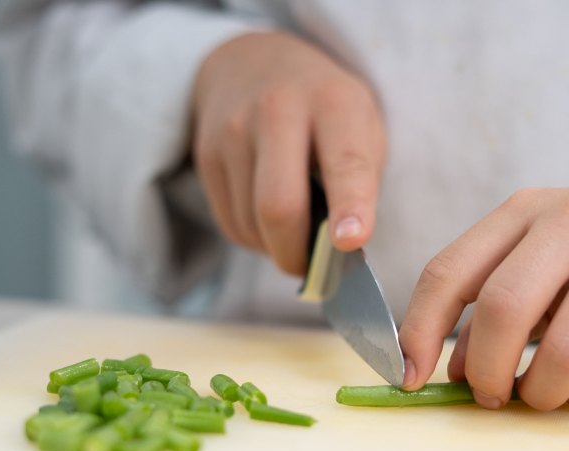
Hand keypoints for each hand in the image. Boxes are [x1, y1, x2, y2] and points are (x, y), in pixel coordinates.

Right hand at [191, 31, 385, 274]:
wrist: (255, 64)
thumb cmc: (327, 112)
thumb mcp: (362, 127)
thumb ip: (360, 182)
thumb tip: (338, 252)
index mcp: (334, 102)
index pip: (344, 162)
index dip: (350, 206)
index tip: (351, 242)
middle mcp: (278, 109)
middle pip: (279, 205)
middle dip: (297, 253)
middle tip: (313, 268)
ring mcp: (233, 130)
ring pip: (252, 225)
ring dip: (276, 247)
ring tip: (294, 229)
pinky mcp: (206, 154)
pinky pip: (230, 224)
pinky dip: (255, 239)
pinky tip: (267, 218)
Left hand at [398, 167, 568, 410]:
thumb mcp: (545, 245)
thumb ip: (495, 294)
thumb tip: (448, 370)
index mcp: (522, 210)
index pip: (448, 272)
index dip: (419, 332)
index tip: (409, 379)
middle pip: (501, 311)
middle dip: (484, 370)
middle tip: (489, 395)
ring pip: (561, 350)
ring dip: (539, 392)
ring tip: (539, 394)